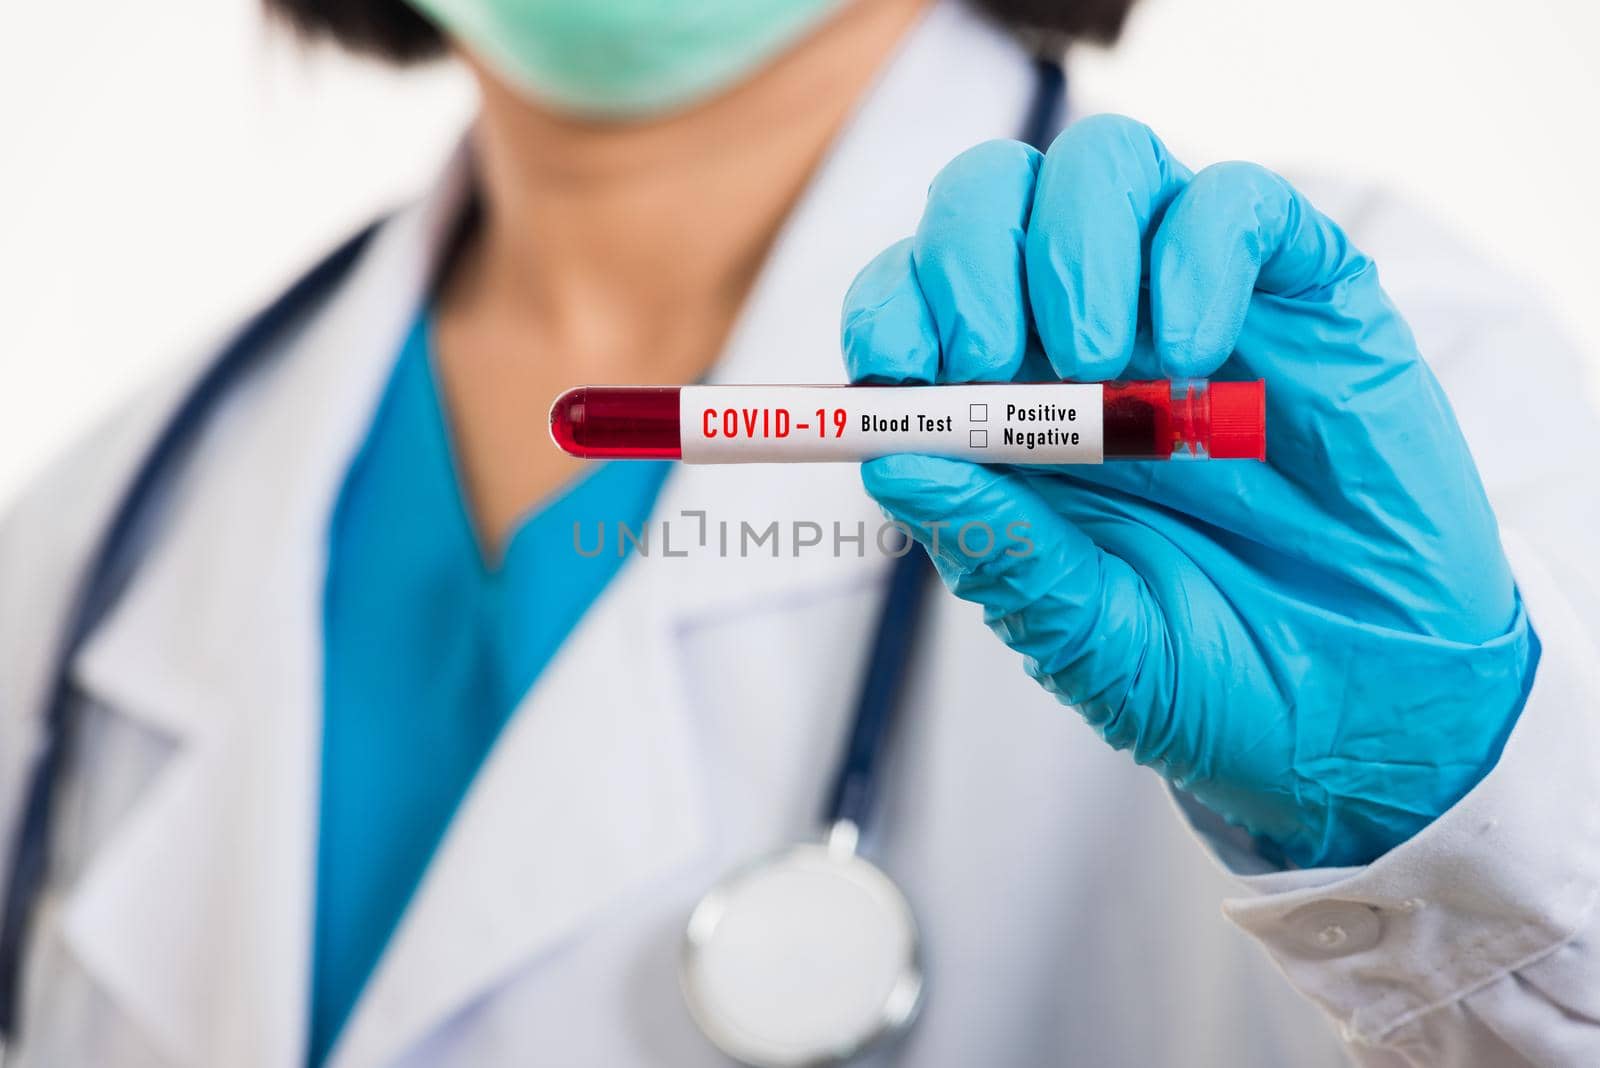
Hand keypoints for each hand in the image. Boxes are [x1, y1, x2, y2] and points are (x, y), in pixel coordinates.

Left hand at [841, 116, 1536, 867]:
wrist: (1372, 709)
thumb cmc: (1214, 673)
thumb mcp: (1084, 633)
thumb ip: (997, 547)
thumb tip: (889, 461)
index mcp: (1006, 413)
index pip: (913, 299)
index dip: (890, 307)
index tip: (894, 368)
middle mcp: (1084, 339)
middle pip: (989, 198)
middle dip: (966, 254)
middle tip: (988, 359)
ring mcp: (1191, 304)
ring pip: (1104, 166)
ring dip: (1072, 244)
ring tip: (1103, 366)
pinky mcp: (1301, 294)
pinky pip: (1237, 205)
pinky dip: (1197, 252)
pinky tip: (1192, 354)